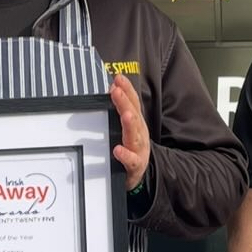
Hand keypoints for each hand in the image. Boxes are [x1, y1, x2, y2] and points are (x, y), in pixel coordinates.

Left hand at [110, 74, 149, 189]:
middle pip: (133, 115)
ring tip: (126, 114)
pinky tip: (118, 150)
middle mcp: (139, 133)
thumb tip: (112, 87)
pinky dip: (125, 155)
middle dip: (125, 102)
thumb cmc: (131, 146)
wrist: (140, 173)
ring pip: (134, 135)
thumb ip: (121, 107)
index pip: (133, 102)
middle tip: (117, 90)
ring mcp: (138, 149)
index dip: (127, 89)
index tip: (118, 78)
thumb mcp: (128, 125)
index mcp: (137, 122)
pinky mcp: (135, 165)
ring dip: (130, 124)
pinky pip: (130, 160)